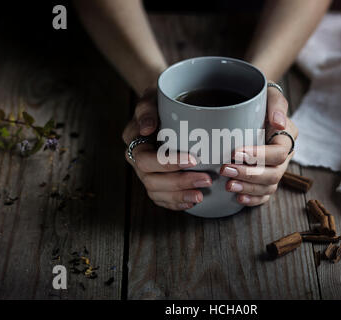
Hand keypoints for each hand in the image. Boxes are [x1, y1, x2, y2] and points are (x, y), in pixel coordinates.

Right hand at [122, 88, 212, 210]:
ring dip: (179, 196)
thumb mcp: (152, 96)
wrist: (164, 104)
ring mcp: (145, 172)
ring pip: (156, 192)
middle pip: (151, 180)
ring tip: (200, 196)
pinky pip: (161, 198)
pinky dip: (175, 202)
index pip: (146, 159)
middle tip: (206, 180)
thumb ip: (147, 109)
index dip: (168, 164)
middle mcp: (137, 160)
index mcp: (134, 141)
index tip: (194, 160)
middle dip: (179, 183)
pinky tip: (191, 201)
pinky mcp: (156, 180)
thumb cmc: (160, 99)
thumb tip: (147, 129)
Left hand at [220, 84, 297, 205]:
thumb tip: (278, 122)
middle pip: (274, 174)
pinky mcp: (265, 179)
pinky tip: (238, 198)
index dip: (259, 155)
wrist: (252, 107)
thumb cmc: (260, 101)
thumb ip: (276, 104)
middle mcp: (284, 157)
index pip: (279, 152)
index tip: (236, 152)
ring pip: (268, 187)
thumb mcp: (269, 96)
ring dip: (248, 188)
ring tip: (228, 186)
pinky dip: (253, 200)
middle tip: (226, 169)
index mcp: (287, 137)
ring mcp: (276, 170)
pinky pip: (265, 195)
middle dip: (249, 174)